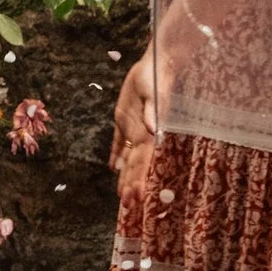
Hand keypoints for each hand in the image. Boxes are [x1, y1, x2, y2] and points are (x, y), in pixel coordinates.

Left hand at [109, 49, 165, 199]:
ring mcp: (133, 128)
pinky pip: (119, 140)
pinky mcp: (124, 119)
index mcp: (150, 132)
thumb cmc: (157, 77)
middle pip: (135, 165)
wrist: (155, 63)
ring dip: (124, 175)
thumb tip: (151, 129)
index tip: (137, 198)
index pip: (144, 162)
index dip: (140, 180)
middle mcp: (142, 134)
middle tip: (127, 207)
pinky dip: (116, 154)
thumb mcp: (154, 92)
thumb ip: (151, 111)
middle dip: (131, 185)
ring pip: (127, 157)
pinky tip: (113, 167)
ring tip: (121, 195)